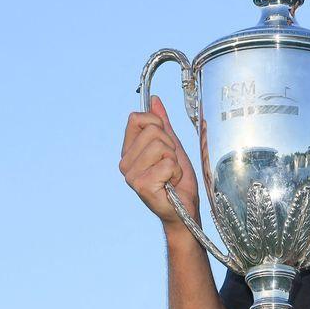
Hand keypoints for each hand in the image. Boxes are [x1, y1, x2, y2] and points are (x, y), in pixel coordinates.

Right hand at [119, 95, 200, 226]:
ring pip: (161, 146)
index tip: (165, 142)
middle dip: (170, 146)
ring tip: (171, 175)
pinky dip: (176, 173)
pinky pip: (168, 164)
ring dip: (174, 160)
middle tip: (171, 164)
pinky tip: (171, 185)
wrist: (184, 208)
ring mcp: (131, 175)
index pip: (136, 118)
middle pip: (153, 131)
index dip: (157, 124)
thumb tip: (154, 100)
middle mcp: (125, 162)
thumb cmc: (177, 180)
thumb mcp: (172, 146)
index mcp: (129, 151)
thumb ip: (163, 124)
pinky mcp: (141, 185)